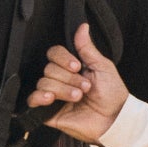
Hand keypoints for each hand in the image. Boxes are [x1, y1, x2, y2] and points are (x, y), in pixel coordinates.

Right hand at [29, 23, 128, 144]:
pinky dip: (39, 96)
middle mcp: (61, 79)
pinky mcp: (48, 111)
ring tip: (78, 97)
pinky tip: (51, 98)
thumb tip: (82, 26)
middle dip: (69, 77)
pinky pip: (33, 100)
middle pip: (49, 68)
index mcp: (72, 67)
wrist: (114, 119)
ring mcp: (54, 95)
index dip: (63, 58)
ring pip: (44, 82)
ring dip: (63, 89)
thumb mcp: (102, 66)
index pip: (54, 53)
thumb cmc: (112, 94)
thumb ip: (87, 48)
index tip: (77, 66)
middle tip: (85, 87)